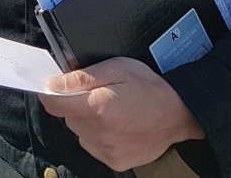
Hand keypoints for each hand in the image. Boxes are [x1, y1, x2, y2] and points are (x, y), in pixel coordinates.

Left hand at [38, 58, 203, 171]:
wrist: (180, 114)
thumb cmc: (150, 87)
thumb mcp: (116, 68)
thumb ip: (82, 77)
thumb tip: (53, 83)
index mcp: (98, 109)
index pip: (54, 105)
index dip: (50, 93)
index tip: (54, 87)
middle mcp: (100, 134)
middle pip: (68, 117)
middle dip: (76, 104)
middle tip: (98, 94)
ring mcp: (108, 151)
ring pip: (80, 132)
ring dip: (87, 120)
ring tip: (111, 110)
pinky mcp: (116, 162)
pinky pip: (93, 145)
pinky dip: (98, 135)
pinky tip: (116, 125)